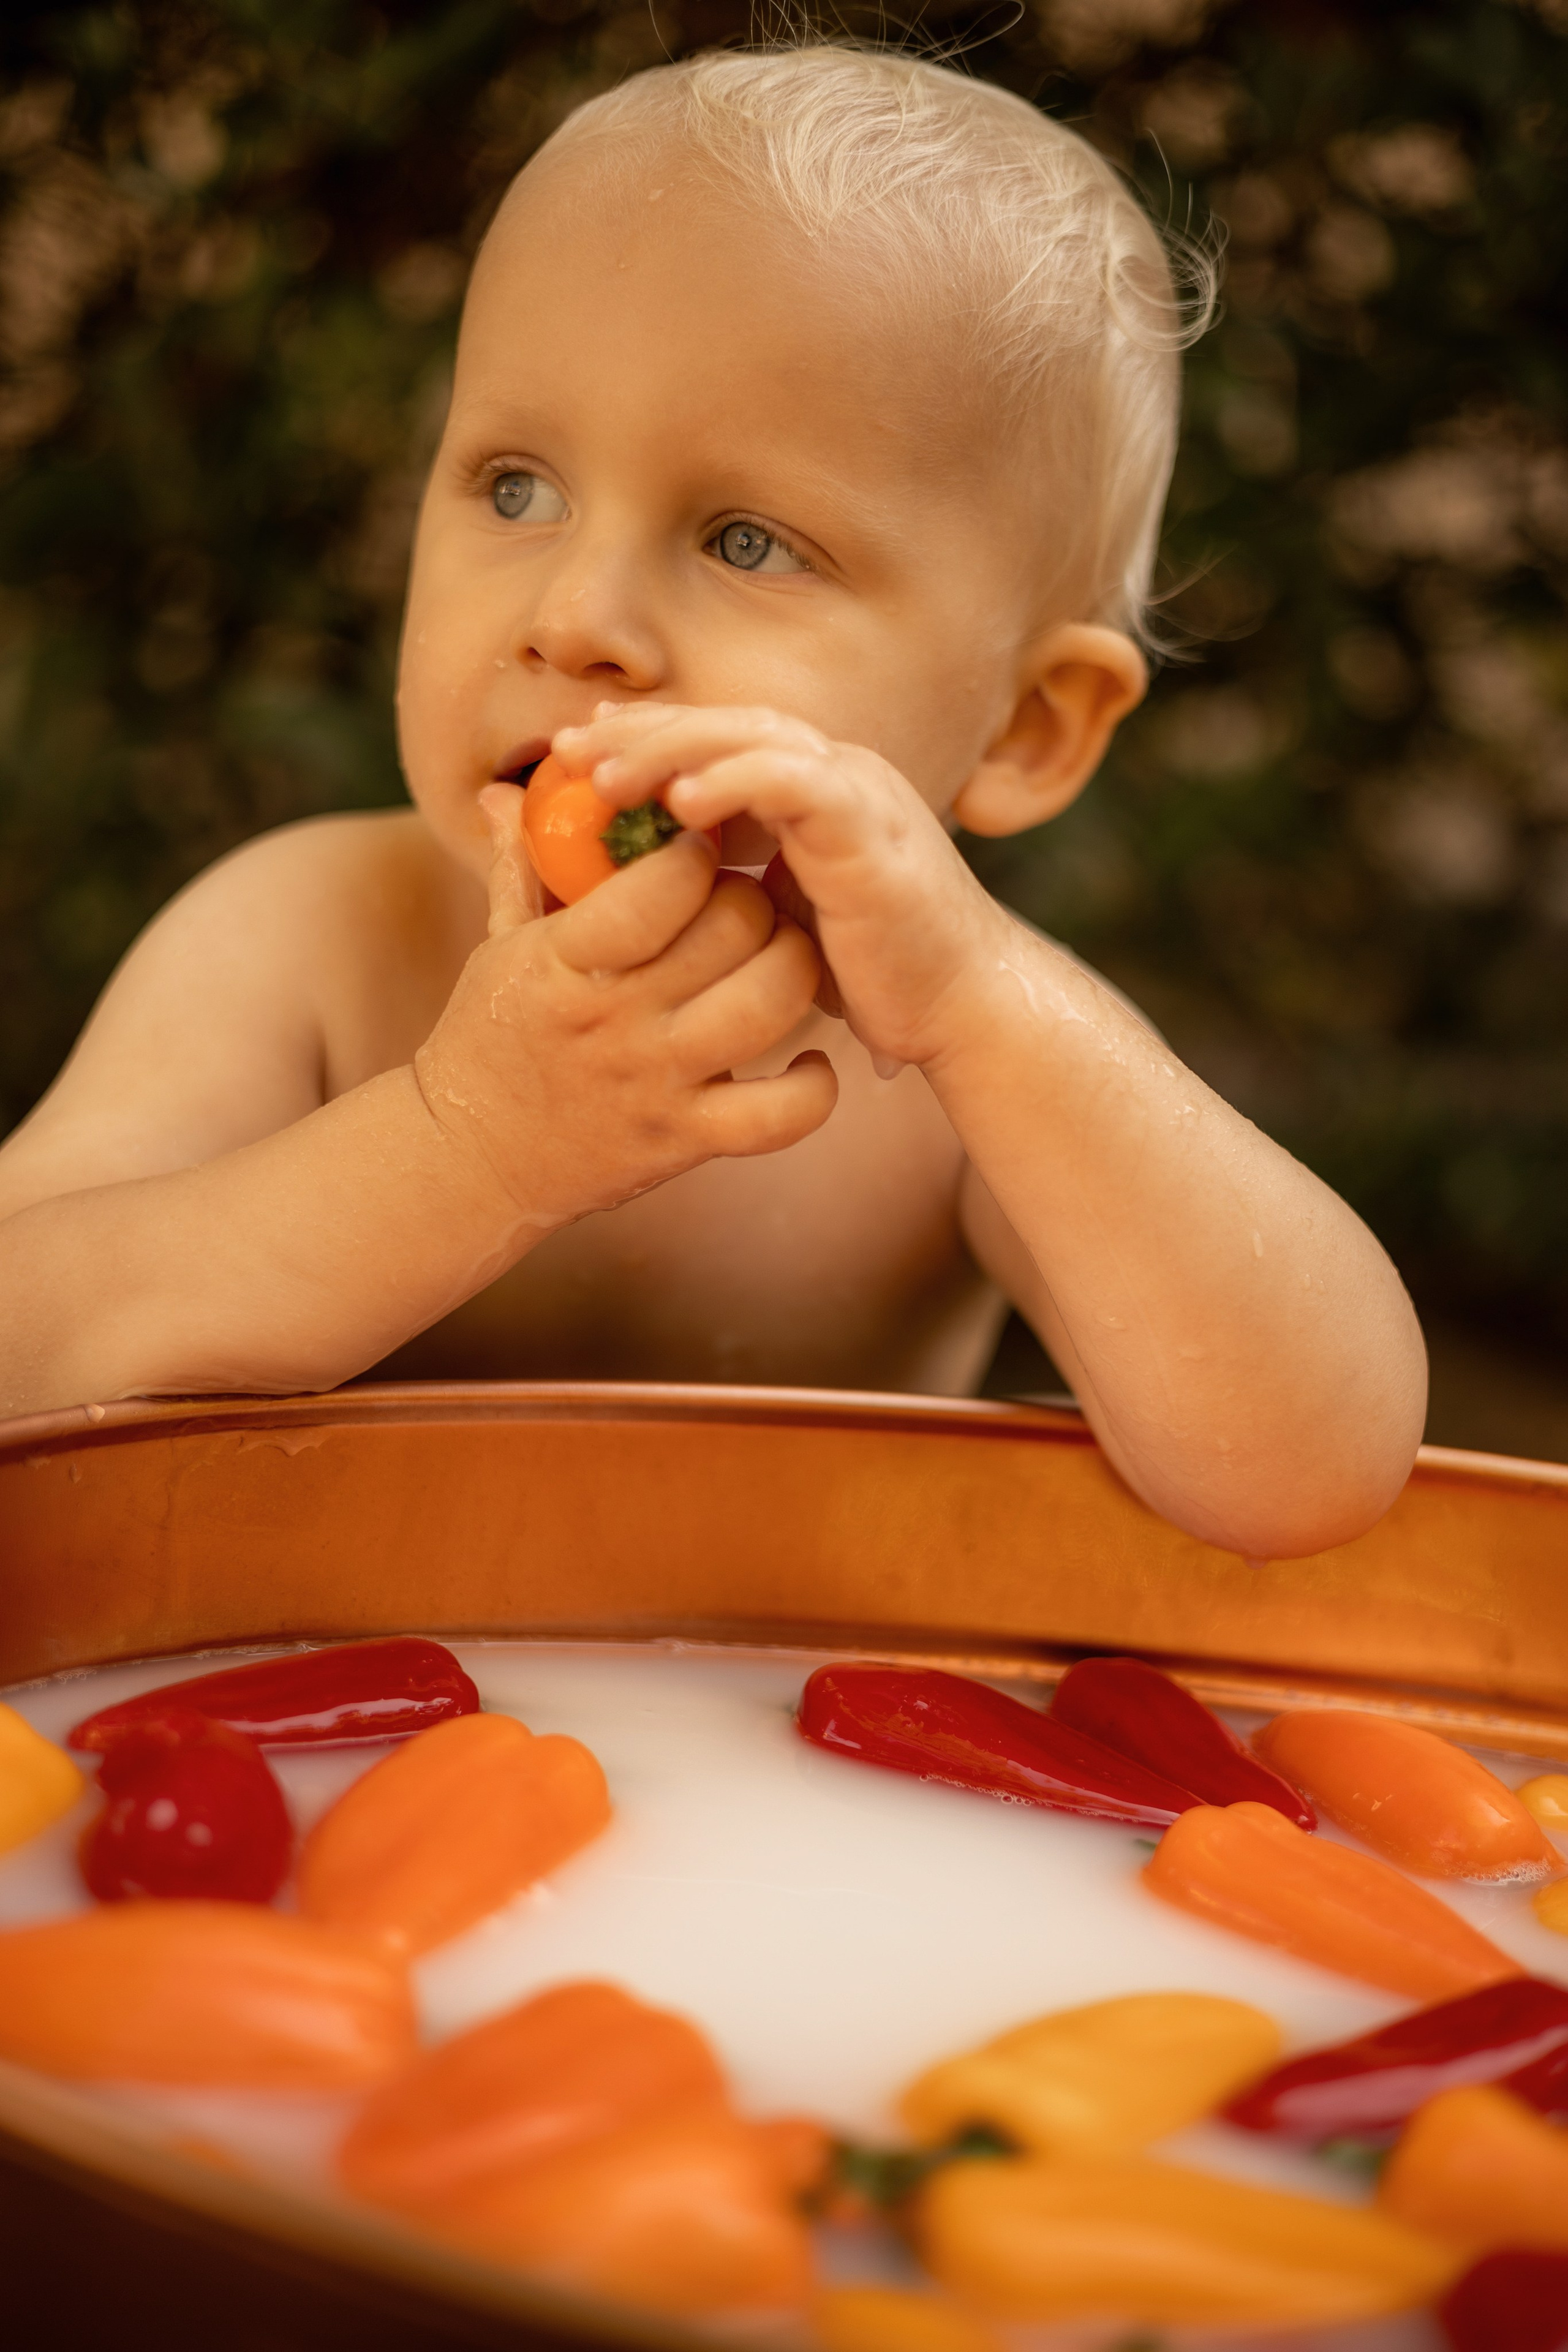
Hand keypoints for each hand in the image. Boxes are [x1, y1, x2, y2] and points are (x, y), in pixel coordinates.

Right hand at [412, 784, 834, 1230]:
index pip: (663, 884)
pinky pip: (782, 1115)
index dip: (697, 852)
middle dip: (754, 900)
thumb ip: (516, 866)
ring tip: (781, 960)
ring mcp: (656, 1083)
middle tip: (746, 903)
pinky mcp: (686, 1142)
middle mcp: (616, 1019)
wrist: (470, 1159)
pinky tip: (809, 1062)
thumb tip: (505, 790)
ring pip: (771, 1006)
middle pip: (734, 931)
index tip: (698, 848)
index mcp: (564, 959)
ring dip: (794, 971)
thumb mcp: (498, 948)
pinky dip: (814, 1089)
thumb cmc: (488, 1039)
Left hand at [553, 703, 1004, 1069]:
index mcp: (815, 791)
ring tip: (601, 776)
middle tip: (565, 749)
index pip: (719, 740)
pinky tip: (680, 803)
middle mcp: (839, 775)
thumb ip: (725, 885)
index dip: (647, 737)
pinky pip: (797, 783)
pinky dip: (737, 781)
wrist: (960, 1010)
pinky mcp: (872, 830)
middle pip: (726, 722)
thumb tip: (644, 880)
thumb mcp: (778, 919)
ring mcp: (859, 794)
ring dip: (672, 750)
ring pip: (755, 738)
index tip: (575, 752)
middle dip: (642, 730)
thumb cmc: (873, 976)